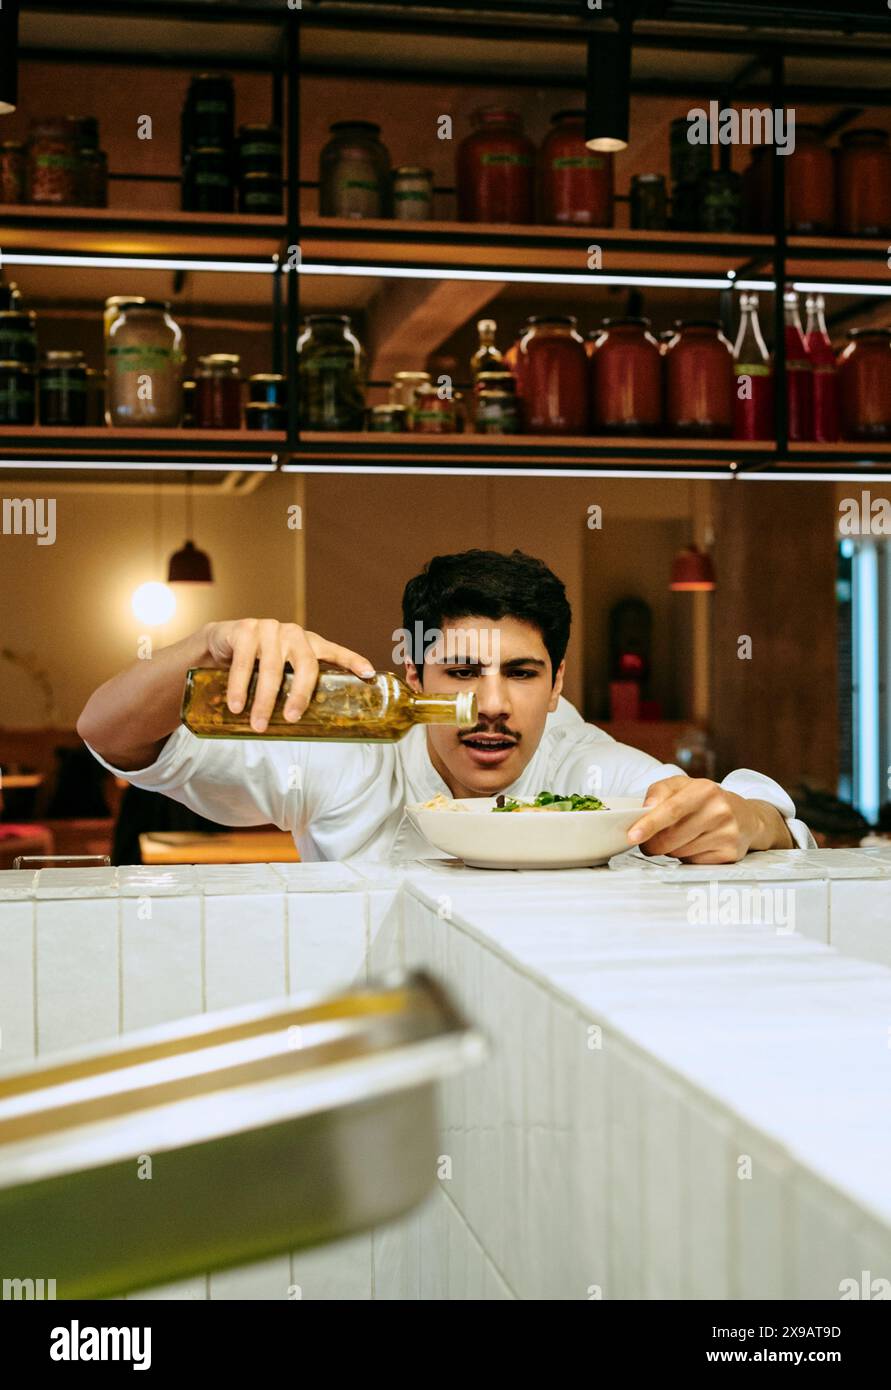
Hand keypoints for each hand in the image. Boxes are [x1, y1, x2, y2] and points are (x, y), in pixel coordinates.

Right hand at [206, 619, 374, 732]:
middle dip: (300, 695)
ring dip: (264, 701)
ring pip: (272, 669)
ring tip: (258, 725)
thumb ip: (293, 687)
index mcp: (308, 644)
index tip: (369, 674)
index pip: (335, 651)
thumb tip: (306, 726)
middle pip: (305, 665)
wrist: (217, 645)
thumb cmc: (255, 664)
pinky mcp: (244, 629)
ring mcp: (269, 628)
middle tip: (292, 718)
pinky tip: (237, 706)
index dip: (353, 661)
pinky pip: (244, 664)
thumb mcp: (279, 672)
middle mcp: (292, 633)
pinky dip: (239, 688)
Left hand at [627, 776, 792, 862]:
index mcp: (704, 790)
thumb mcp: (683, 786)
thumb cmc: (706, 801)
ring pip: (679, 853)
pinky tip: (695, 845)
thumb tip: (645, 809)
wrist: (745, 816)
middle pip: (671, 838)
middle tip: (649, 841)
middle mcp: (719, 811)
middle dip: (652, 843)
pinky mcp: (730, 853)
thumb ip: (659, 792)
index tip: (633, 835)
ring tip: (680, 837)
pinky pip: (693, 863)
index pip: (671, 810)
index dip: (649, 824)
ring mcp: (727, 833)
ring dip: (669, 850)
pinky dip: (686, 857)